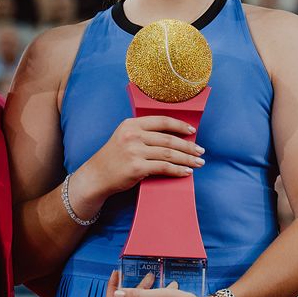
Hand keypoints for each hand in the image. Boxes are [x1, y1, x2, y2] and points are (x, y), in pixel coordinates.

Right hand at [78, 116, 205, 200]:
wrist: (96, 176)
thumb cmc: (114, 157)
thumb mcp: (125, 137)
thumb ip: (144, 133)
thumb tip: (175, 136)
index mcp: (131, 124)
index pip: (162, 121)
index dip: (180, 125)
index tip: (193, 131)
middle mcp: (133, 135)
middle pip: (169, 139)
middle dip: (188, 145)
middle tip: (201, 151)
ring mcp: (134, 151)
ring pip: (169, 154)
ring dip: (187, 159)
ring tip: (198, 163)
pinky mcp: (136, 168)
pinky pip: (164, 167)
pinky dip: (178, 170)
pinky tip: (186, 172)